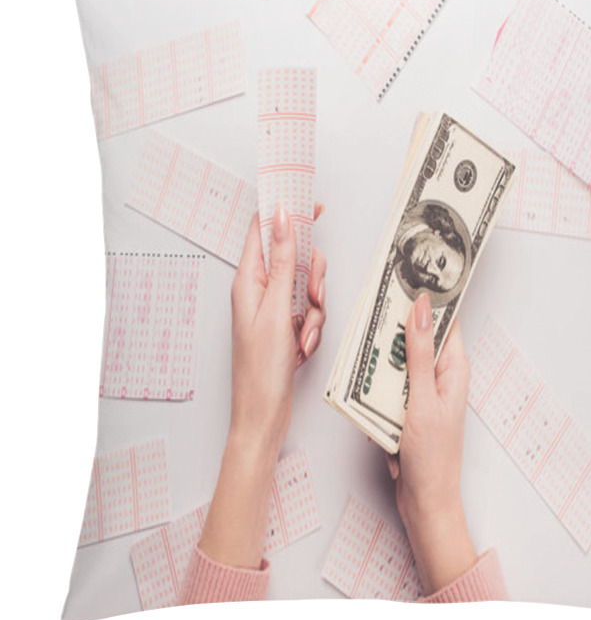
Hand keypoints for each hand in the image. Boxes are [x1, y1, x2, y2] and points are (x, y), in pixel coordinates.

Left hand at [229, 203, 326, 457]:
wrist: (263, 414)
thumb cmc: (260, 369)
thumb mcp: (275, 309)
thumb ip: (283, 261)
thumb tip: (281, 218)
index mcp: (248, 280)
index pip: (265, 230)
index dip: (287, 213)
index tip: (311, 205)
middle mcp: (259, 291)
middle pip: (295, 260)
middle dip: (311, 279)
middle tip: (312, 297)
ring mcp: (274, 310)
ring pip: (308, 289)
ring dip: (314, 313)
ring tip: (302, 336)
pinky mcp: (287, 327)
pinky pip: (311, 314)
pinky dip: (312, 330)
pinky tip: (301, 349)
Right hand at [386, 293, 476, 594]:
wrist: (424, 502)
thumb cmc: (433, 457)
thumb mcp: (423, 399)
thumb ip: (420, 352)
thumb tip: (422, 308)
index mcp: (454, 368)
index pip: (445, 320)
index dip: (430, 296)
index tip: (411, 273)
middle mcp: (439, 375)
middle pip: (416, 335)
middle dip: (394, 322)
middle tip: (373, 303)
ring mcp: (420, 391)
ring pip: (397, 358)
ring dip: (381, 353)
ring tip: (362, 343)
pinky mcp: (404, 406)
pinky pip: (387, 382)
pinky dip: (374, 380)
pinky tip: (361, 382)